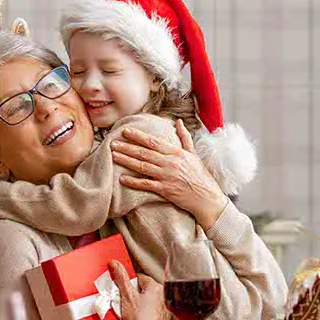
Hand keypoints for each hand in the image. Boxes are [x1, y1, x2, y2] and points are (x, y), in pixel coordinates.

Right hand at [109, 260, 167, 319]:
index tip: (123, 288)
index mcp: (155, 287)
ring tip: (132, 310)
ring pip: (148, 299)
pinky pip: (152, 309)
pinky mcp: (164, 317)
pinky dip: (146, 311)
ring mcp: (165, 307)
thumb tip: (115, 264)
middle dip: (134, 293)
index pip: (139, 277)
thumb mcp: (126, 296)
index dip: (128, 282)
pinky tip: (139, 317)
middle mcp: (163, 295)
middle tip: (126, 301)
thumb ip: (121, 278)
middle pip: (144, 288)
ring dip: (140, 302)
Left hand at [111, 119, 227, 230]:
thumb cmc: (200, 175)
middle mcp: (170, 163)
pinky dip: (133, 182)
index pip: (153, 141)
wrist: (207, 197)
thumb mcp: (193, 154)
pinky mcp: (164, 190)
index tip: (125, 131)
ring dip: (126, 160)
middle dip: (127, 147)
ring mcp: (166, 177)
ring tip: (113, 156)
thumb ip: (184, 137)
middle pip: (144, 153)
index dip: (138, 136)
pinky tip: (122, 178)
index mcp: (176, 152)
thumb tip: (178, 122)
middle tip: (112, 142)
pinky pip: (146, 185)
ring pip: (142, 167)